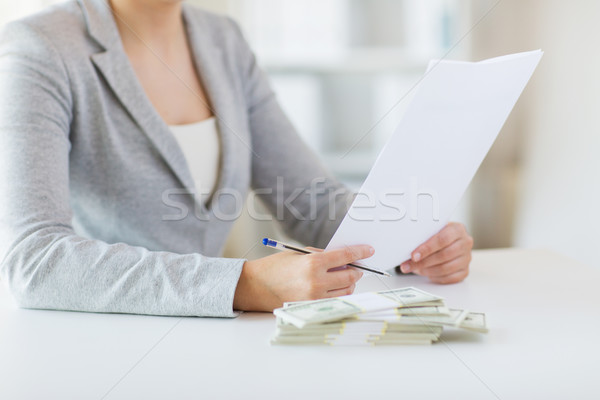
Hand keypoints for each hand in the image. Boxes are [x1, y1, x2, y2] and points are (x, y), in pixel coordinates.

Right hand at [233, 245, 373, 311]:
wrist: (254, 286)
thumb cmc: (274, 267)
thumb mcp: (299, 254)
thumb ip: (321, 254)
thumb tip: (342, 257)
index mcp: (312, 263)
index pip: (345, 256)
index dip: (360, 252)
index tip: (368, 250)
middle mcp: (316, 281)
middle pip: (350, 275)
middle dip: (356, 269)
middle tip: (356, 265)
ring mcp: (315, 297)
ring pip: (346, 290)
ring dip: (349, 282)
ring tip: (344, 276)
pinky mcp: (312, 307)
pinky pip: (335, 300)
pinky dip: (339, 292)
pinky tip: (335, 287)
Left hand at [400, 222, 472, 283]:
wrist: (449, 241)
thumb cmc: (438, 236)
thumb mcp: (431, 231)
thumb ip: (422, 237)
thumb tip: (405, 249)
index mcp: (457, 229)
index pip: (442, 239)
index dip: (426, 249)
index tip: (413, 256)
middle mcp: (465, 243)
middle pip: (444, 255)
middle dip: (423, 262)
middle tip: (409, 265)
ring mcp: (466, 258)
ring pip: (446, 268)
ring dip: (427, 271)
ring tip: (416, 269)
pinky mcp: (465, 271)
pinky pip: (449, 278)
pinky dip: (436, 277)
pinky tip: (427, 273)